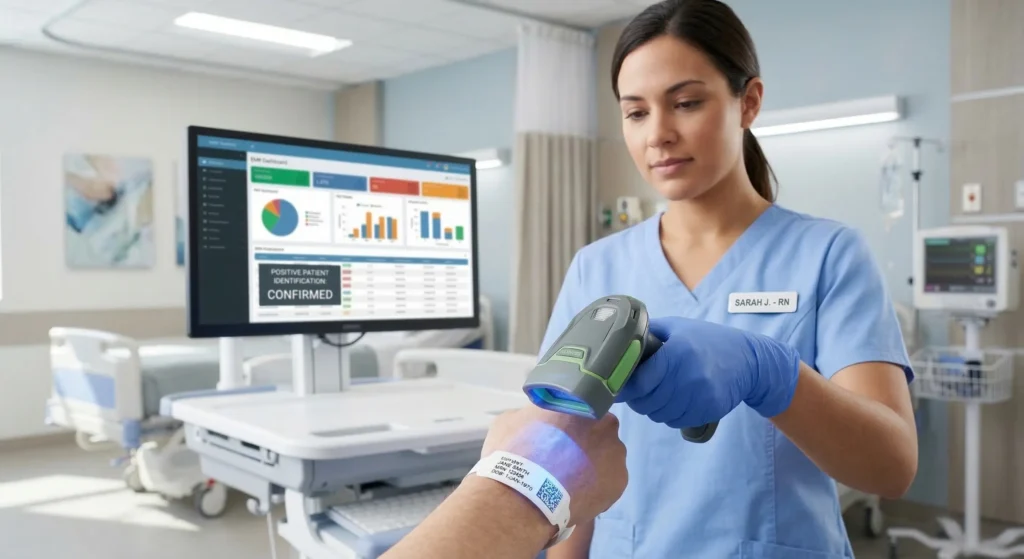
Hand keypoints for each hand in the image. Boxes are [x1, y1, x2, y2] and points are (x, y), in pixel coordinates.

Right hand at [481, 406, 626, 526]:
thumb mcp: (513, 419)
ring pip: (607, 459)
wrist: (523, 492)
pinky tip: (576, 496)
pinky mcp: (620, 481)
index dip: (571, 425)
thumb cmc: (515, 452)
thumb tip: (538, 419)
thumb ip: (534, 415)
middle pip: (599, 433)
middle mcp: (606, 424)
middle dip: (586, 445)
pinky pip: (609, 483)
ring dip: (593, 466)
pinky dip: (596, 489)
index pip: (582, 410)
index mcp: (581, 403)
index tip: (560, 437)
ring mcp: (617, 453)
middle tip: (564, 460)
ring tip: (569, 483)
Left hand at [617, 316, 800, 427]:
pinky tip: (673, 400)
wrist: (748, 360)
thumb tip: (619, 343)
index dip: (624, 387)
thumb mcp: (678, 327)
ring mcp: (700, 397)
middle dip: (636, 399)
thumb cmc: (707, 340)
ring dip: (652, 408)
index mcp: (676, 354)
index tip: (615, 385)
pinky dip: (669, 415)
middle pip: (646, 403)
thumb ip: (648, 333)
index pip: (640, 382)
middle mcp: (688, 377)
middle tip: (636, 389)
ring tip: (656, 393)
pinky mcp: (708, 410)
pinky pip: (676, 421)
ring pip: (659, 415)